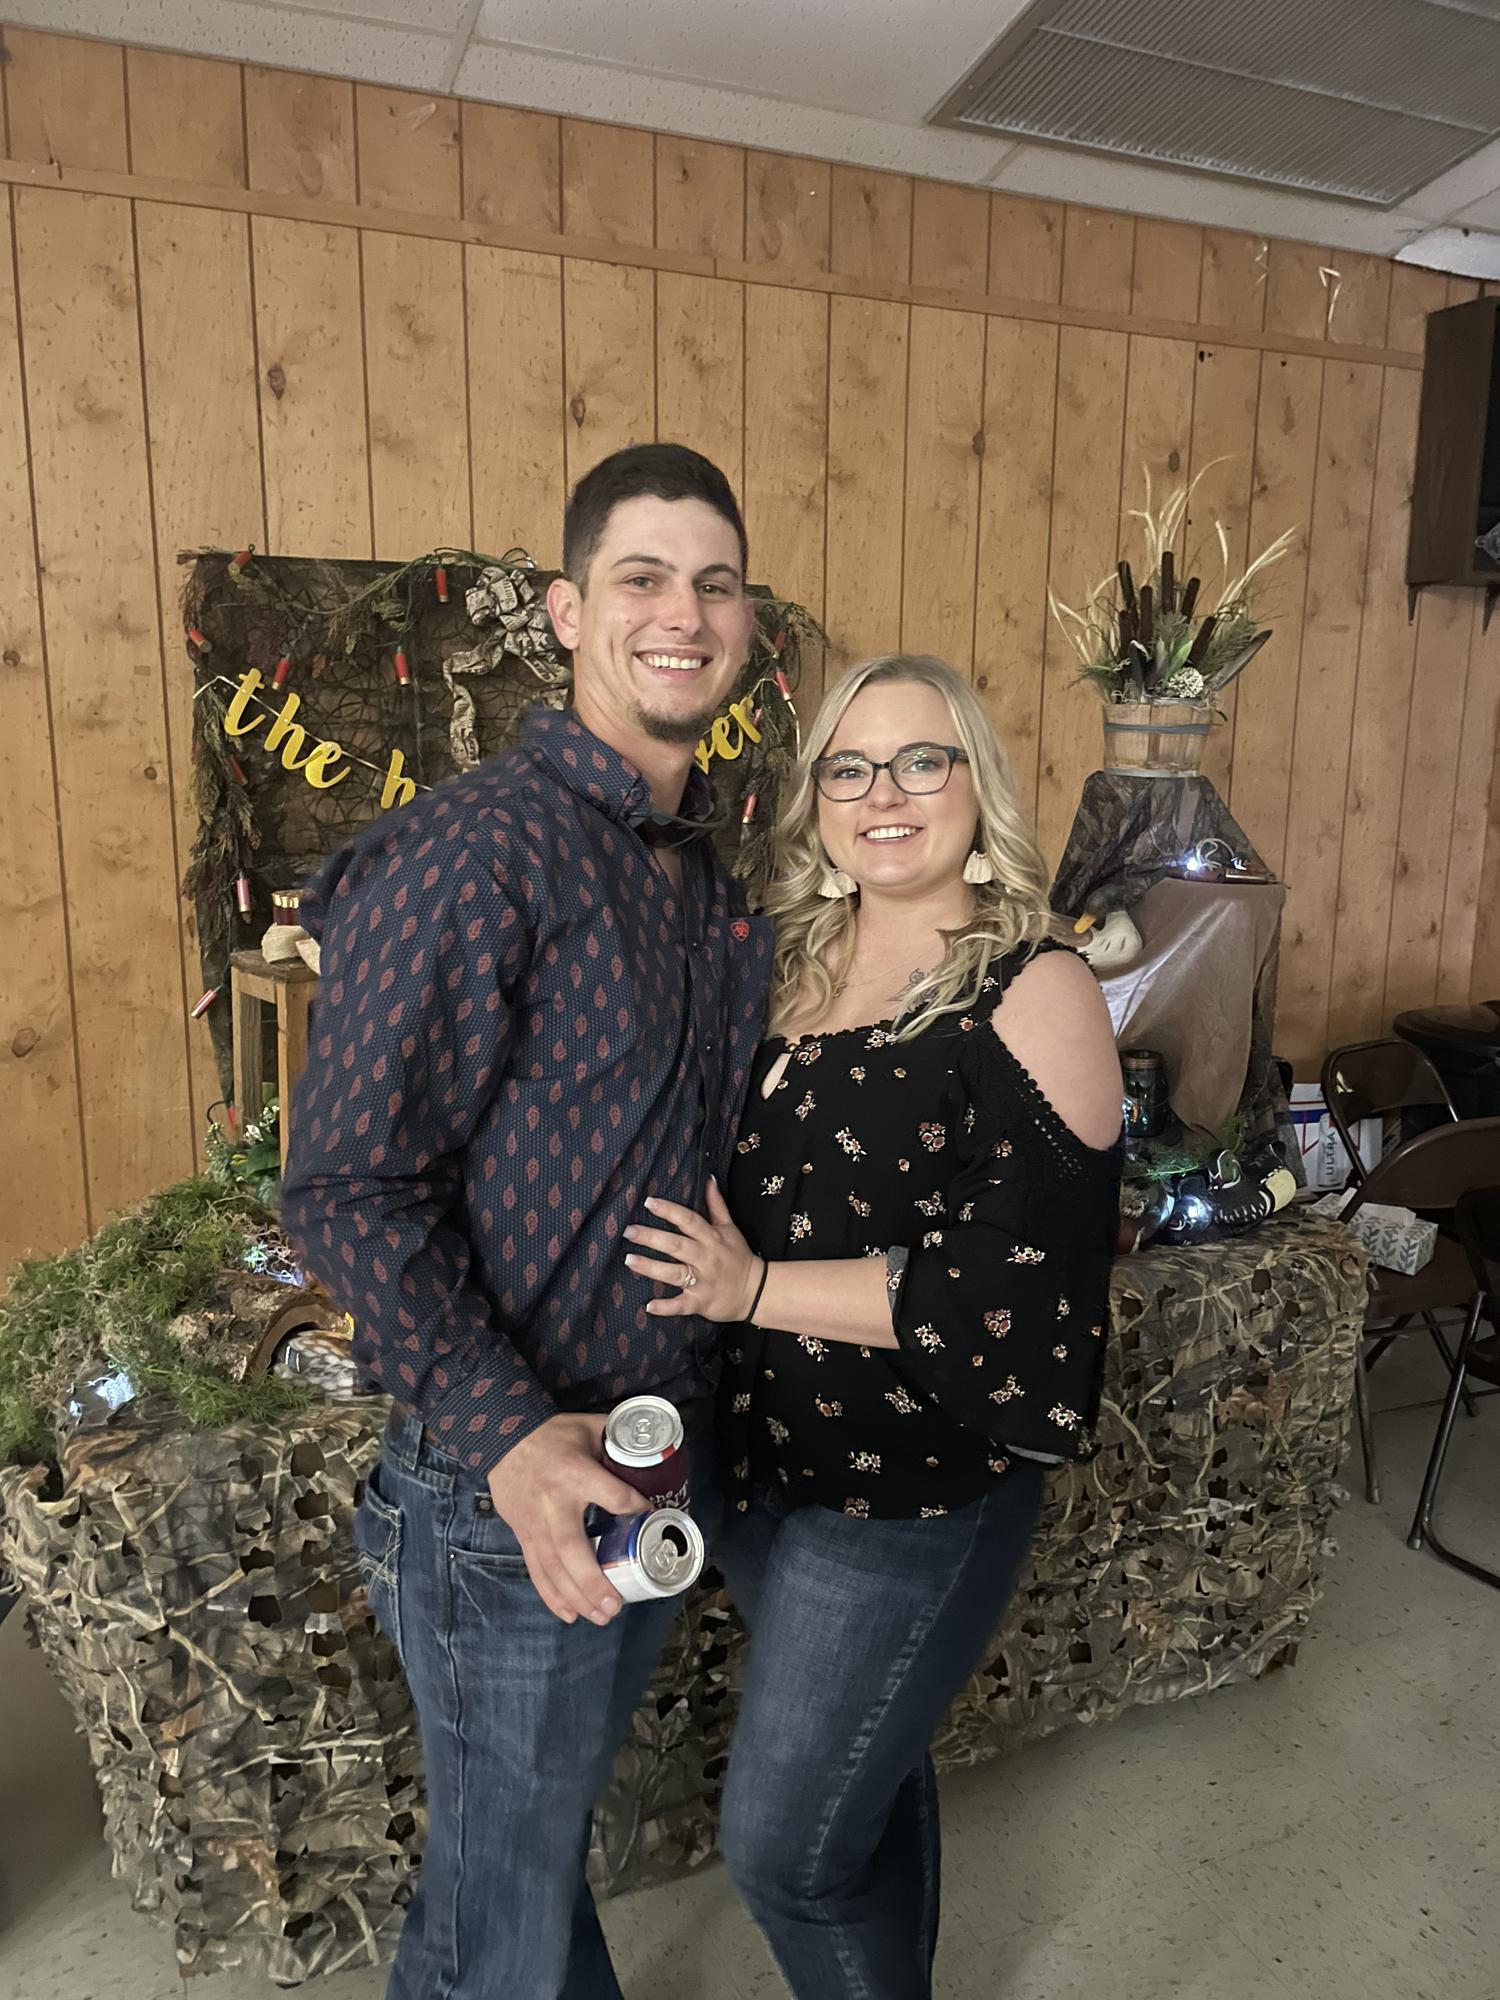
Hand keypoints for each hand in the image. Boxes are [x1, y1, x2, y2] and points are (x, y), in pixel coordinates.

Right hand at [485, 1412, 647, 1625]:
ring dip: (576, 1596)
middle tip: (615, 1606)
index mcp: (576, 1473)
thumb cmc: (552, 1434)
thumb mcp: (589, 1427)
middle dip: (593, 1581)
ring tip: (600, 1617)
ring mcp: (535, 1524)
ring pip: (552, 1567)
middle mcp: (554, 1504)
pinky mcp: (523, 1535)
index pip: (612, 1496)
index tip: (652, 1519)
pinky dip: (551, 1595)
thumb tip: (652, 1453)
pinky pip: (536, 1570)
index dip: (635, 1509)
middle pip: (572, 1549)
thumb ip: (617, 1441)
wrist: (501, 1438)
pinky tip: (570, 1614)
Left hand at [623, 1178, 762, 1322]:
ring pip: (674, 1273)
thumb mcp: (730, 1228)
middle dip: (652, 1237)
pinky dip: (667, 1307)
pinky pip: (682, 1305)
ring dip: (651, 1267)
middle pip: (676, 1245)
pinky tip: (650, 1306)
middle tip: (629, 1231)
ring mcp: (702, 1281)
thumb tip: (708, 1179)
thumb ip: (717, 1205)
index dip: (669, 1211)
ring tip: (629, 1260)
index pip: (689, 1220)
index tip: (649, 1202)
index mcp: (712, 1238)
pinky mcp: (700, 1302)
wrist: (756, 1291)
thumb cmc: (738, 1257)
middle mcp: (706, 1258)